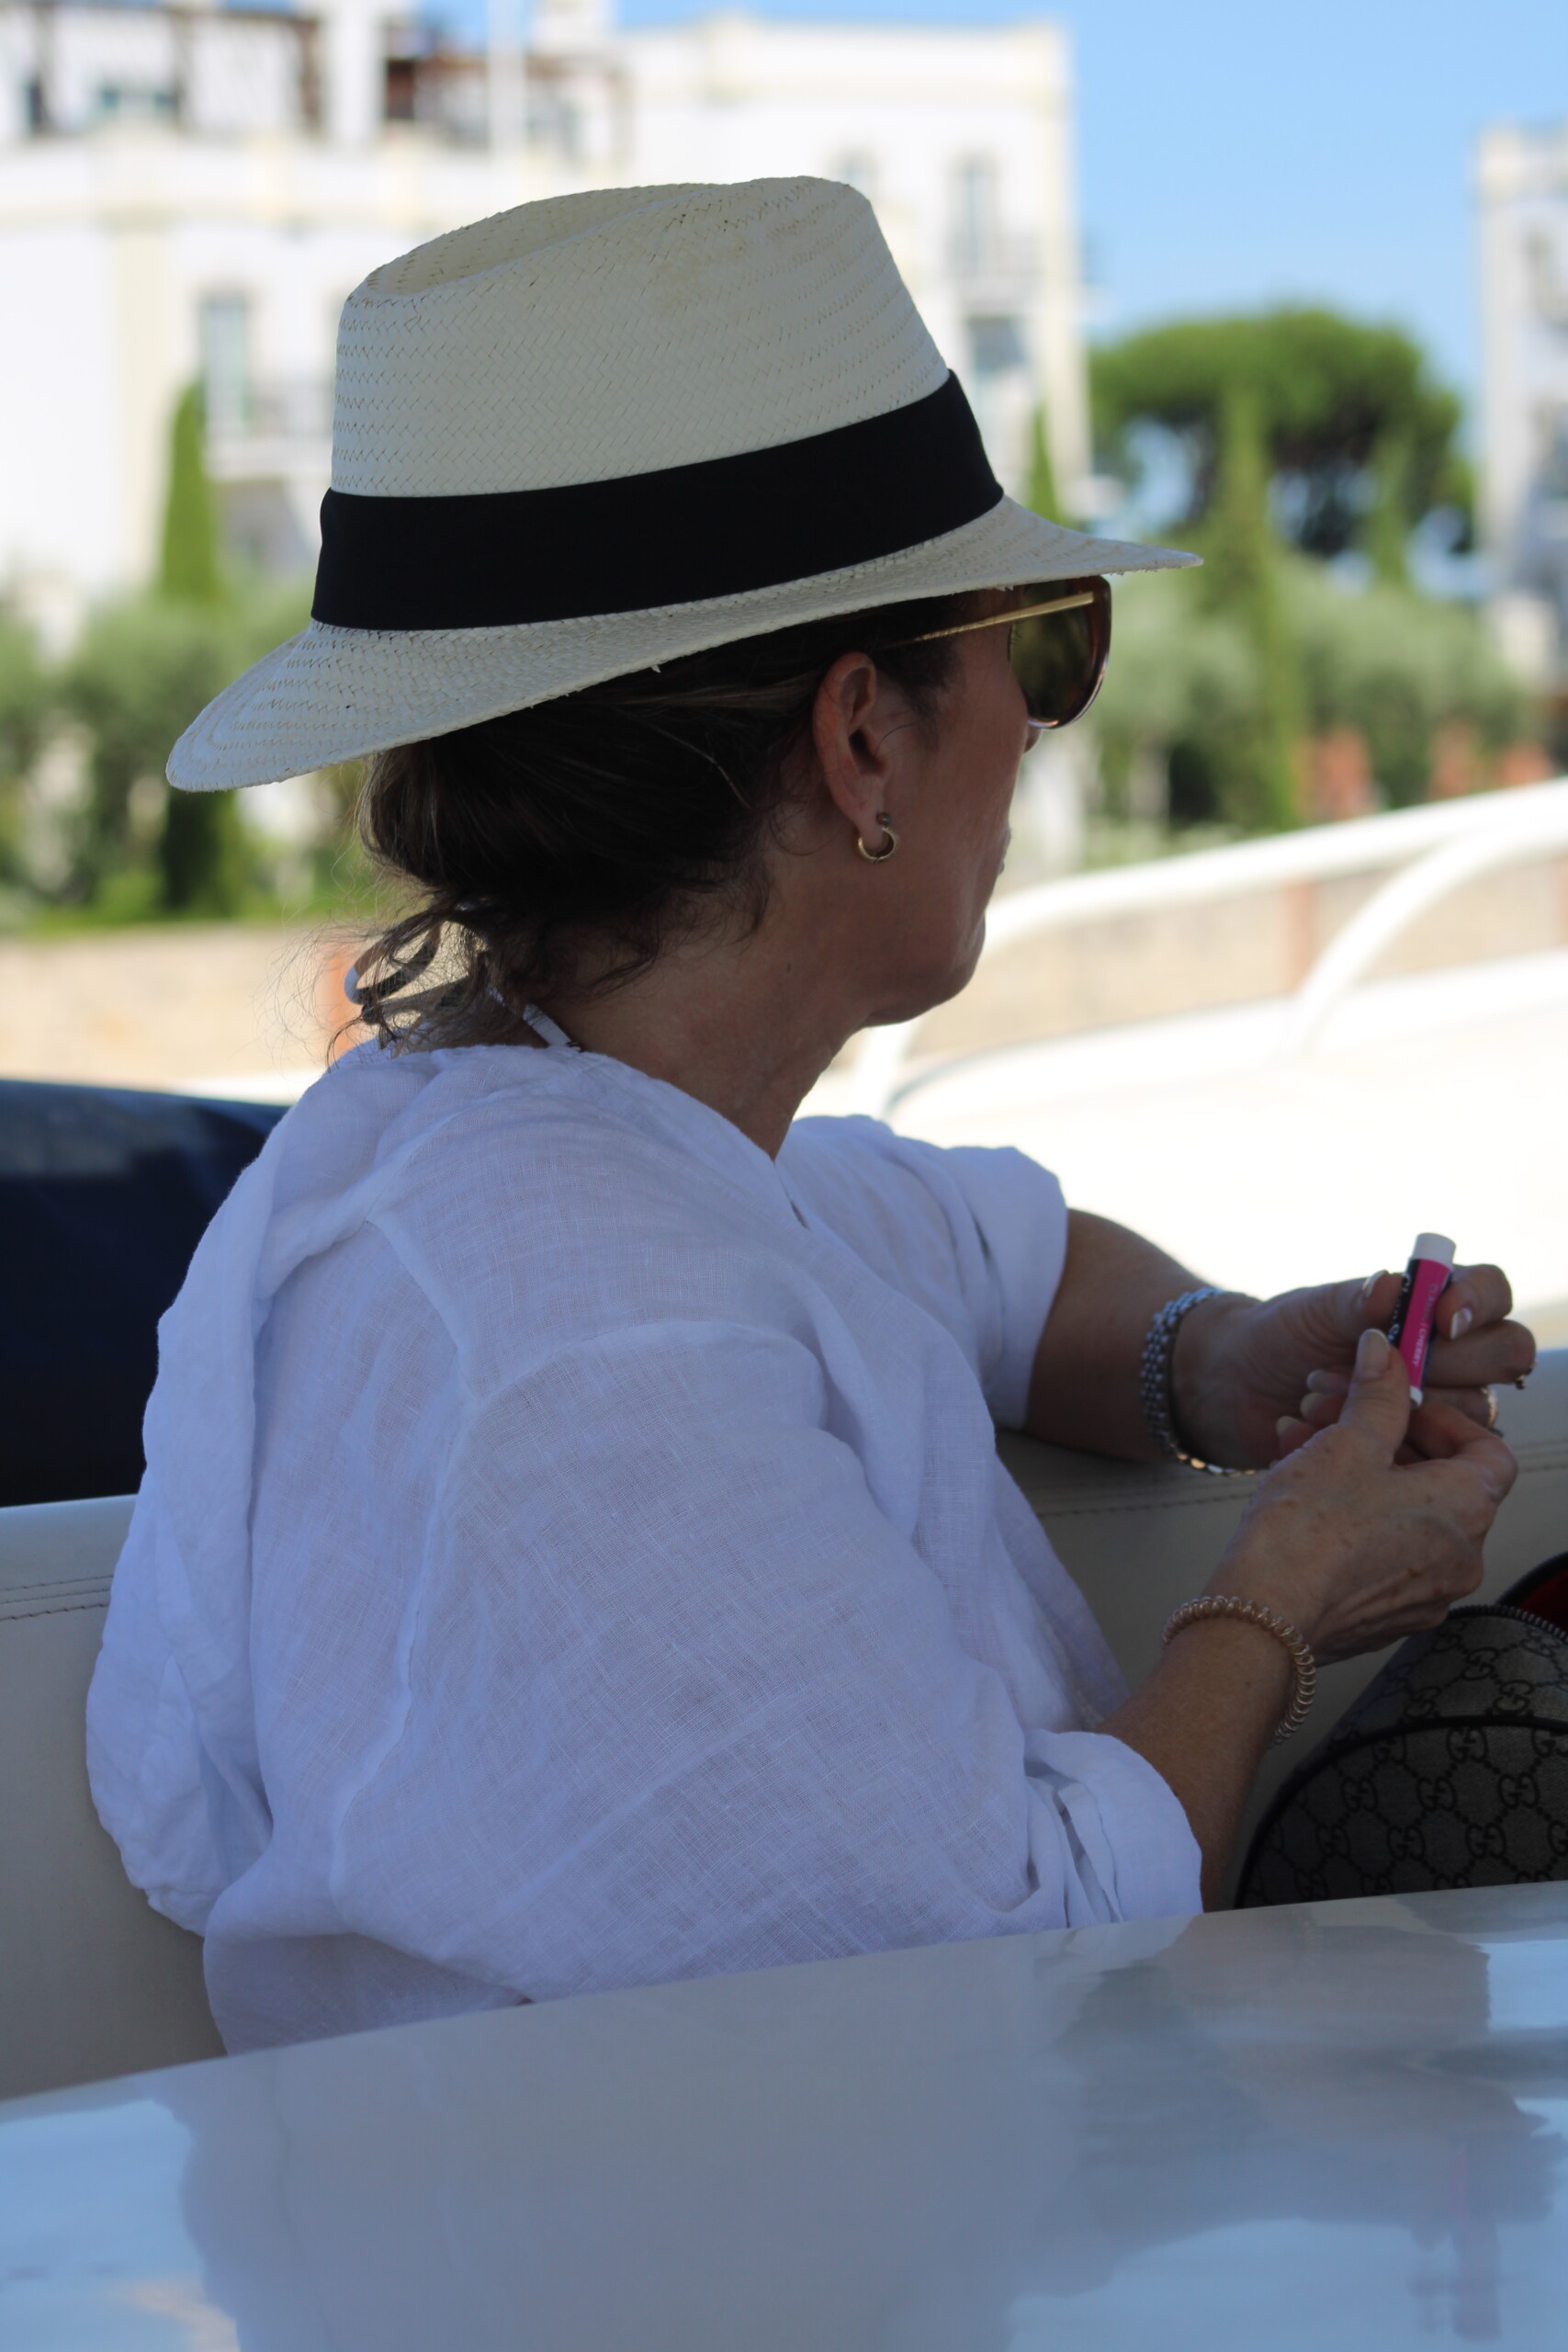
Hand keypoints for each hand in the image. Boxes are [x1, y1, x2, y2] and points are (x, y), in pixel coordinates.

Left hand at [1173, 1264, 1535, 1469]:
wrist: (1237, 1389)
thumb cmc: (1280, 1338)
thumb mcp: (1312, 1311)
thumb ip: (1355, 1301)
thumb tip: (1389, 1287)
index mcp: (1431, 1309)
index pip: (1492, 1294)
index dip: (1478, 1303)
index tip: (1439, 1321)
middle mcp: (1448, 1358)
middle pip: (1498, 1359)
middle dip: (1429, 1367)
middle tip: (1355, 1369)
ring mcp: (1436, 1408)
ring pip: (1462, 1415)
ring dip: (1387, 1411)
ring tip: (1315, 1400)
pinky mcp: (1413, 1454)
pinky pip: (1423, 1459)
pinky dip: (1363, 1448)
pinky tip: (1309, 1431)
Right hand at [1214, 1326, 1515, 1662]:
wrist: (1262, 1618)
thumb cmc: (1308, 1533)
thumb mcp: (1347, 1442)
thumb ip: (1378, 1394)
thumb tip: (1386, 1351)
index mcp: (1466, 1511)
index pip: (1490, 1452)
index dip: (1445, 1420)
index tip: (1401, 1405)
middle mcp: (1460, 1559)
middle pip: (1441, 1482)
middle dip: (1387, 1440)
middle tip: (1339, 1417)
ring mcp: (1425, 1594)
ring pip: (1404, 1516)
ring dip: (1362, 1475)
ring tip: (1304, 1448)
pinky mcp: (1385, 1616)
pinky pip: (1382, 1552)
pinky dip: (1353, 1519)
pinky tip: (1302, 1496)